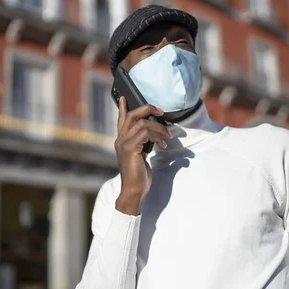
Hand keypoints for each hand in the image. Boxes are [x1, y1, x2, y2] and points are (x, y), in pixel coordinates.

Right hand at [114, 97, 171, 214]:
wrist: (134, 190)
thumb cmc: (139, 175)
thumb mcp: (141, 156)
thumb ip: (144, 144)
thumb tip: (157, 135)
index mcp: (122, 141)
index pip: (121, 120)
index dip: (122, 108)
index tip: (124, 97)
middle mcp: (120, 140)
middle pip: (132, 115)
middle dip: (147, 109)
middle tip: (161, 112)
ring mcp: (124, 144)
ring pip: (141, 123)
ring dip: (158, 127)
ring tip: (167, 135)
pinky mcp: (130, 149)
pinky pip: (145, 133)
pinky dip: (156, 136)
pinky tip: (163, 144)